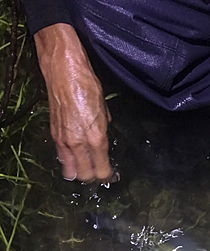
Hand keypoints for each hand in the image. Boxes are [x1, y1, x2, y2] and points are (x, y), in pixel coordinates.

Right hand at [34, 24, 114, 181]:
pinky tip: (75, 157)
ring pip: (71, 171)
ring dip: (79, 172)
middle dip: (94, 178)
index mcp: (96, 138)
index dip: (108, 177)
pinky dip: (69, 161)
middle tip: (100, 173)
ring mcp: (64, 141)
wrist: (64, 71)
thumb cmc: (86, 85)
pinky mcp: (54, 135)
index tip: (112, 176)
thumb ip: (105, 130)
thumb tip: (103, 141)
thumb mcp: (104, 110)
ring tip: (86, 168)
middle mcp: (79, 143)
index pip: (102, 171)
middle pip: (86, 177)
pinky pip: (62, 158)